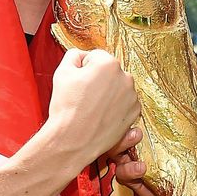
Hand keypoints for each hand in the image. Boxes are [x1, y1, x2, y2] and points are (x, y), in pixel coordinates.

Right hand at [47, 49, 140, 166]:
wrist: (73, 139)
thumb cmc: (67, 107)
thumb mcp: (62, 72)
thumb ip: (73, 56)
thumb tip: (81, 56)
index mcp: (108, 63)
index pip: (95, 57)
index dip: (83, 69)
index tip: (77, 82)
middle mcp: (125, 77)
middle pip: (109, 72)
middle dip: (98, 80)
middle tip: (83, 96)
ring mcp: (132, 96)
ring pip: (117, 88)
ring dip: (108, 94)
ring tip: (92, 107)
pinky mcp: (134, 113)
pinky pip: (124, 104)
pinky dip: (115, 108)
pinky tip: (101, 115)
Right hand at [109, 64, 196, 195]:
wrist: (192, 184)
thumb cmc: (187, 148)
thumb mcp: (192, 119)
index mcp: (141, 124)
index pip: (126, 111)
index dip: (121, 103)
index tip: (123, 93)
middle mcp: (132, 141)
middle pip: (114, 130)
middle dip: (118, 124)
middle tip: (132, 121)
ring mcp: (130, 160)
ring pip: (114, 151)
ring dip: (121, 146)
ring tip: (136, 140)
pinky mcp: (134, 180)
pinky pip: (124, 175)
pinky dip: (130, 172)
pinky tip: (142, 168)